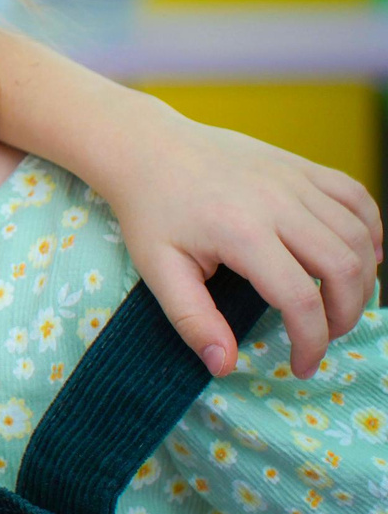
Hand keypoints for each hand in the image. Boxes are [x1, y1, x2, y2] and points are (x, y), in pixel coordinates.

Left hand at [109, 114, 381, 378]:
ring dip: (363, 278)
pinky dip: (370, 230)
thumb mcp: (157, 270)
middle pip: (344, 268)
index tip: (302, 365)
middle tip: (324, 336)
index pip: (301, 300)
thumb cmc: (149, 212)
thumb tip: (223, 366)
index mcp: (241, 233)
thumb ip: (192, 320)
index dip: (312, 342)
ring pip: (358, 234)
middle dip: (346, 315)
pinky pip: (356, 196)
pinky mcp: (301, 165)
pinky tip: (360, 257)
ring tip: (339, 306)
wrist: (147, 148)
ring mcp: (294, 179)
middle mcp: (278, 202)